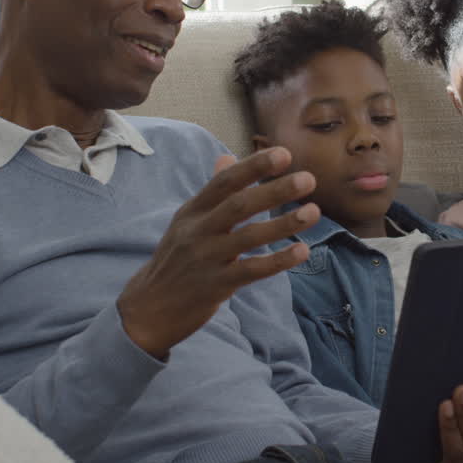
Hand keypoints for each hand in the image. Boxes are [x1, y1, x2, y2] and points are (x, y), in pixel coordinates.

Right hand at [118, 148, 319, 357]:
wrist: (147, 309)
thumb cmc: (176, 260)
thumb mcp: (187, 222)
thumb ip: (212, 193)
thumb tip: (227, 158)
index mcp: (193, 211)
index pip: (225, 182)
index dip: (254, 167)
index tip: (283, 153)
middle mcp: (198, 230)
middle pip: (239, 205)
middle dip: (274, 190)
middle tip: (308, 179)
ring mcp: (206, 258)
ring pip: (249, 237)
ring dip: (283, 224)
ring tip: (314, 212)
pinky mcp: (215, 286)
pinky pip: (251, 270)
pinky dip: (278, 260)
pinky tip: (302, 251)